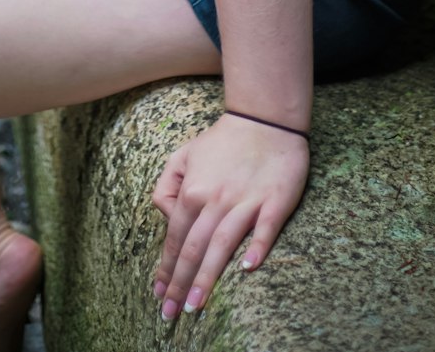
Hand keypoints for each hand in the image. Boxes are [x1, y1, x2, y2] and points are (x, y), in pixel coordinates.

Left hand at [151, 113, 309, 317]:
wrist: (263, 119)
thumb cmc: (222, 141)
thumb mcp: (183, 154)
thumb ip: (167, 185)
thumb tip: (167, 216)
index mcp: (193, 190)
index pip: (175, 238)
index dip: (166, 268)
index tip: (159, 293)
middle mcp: (216, 199)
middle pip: (194, 249)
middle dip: (181, 284)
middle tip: (172, 314)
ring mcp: (246, 201)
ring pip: (222, 245)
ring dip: (207, 278)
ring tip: (195, 306)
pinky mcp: (275, 201)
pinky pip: (264, 229)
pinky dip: (255, 248)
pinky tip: (246, 269)